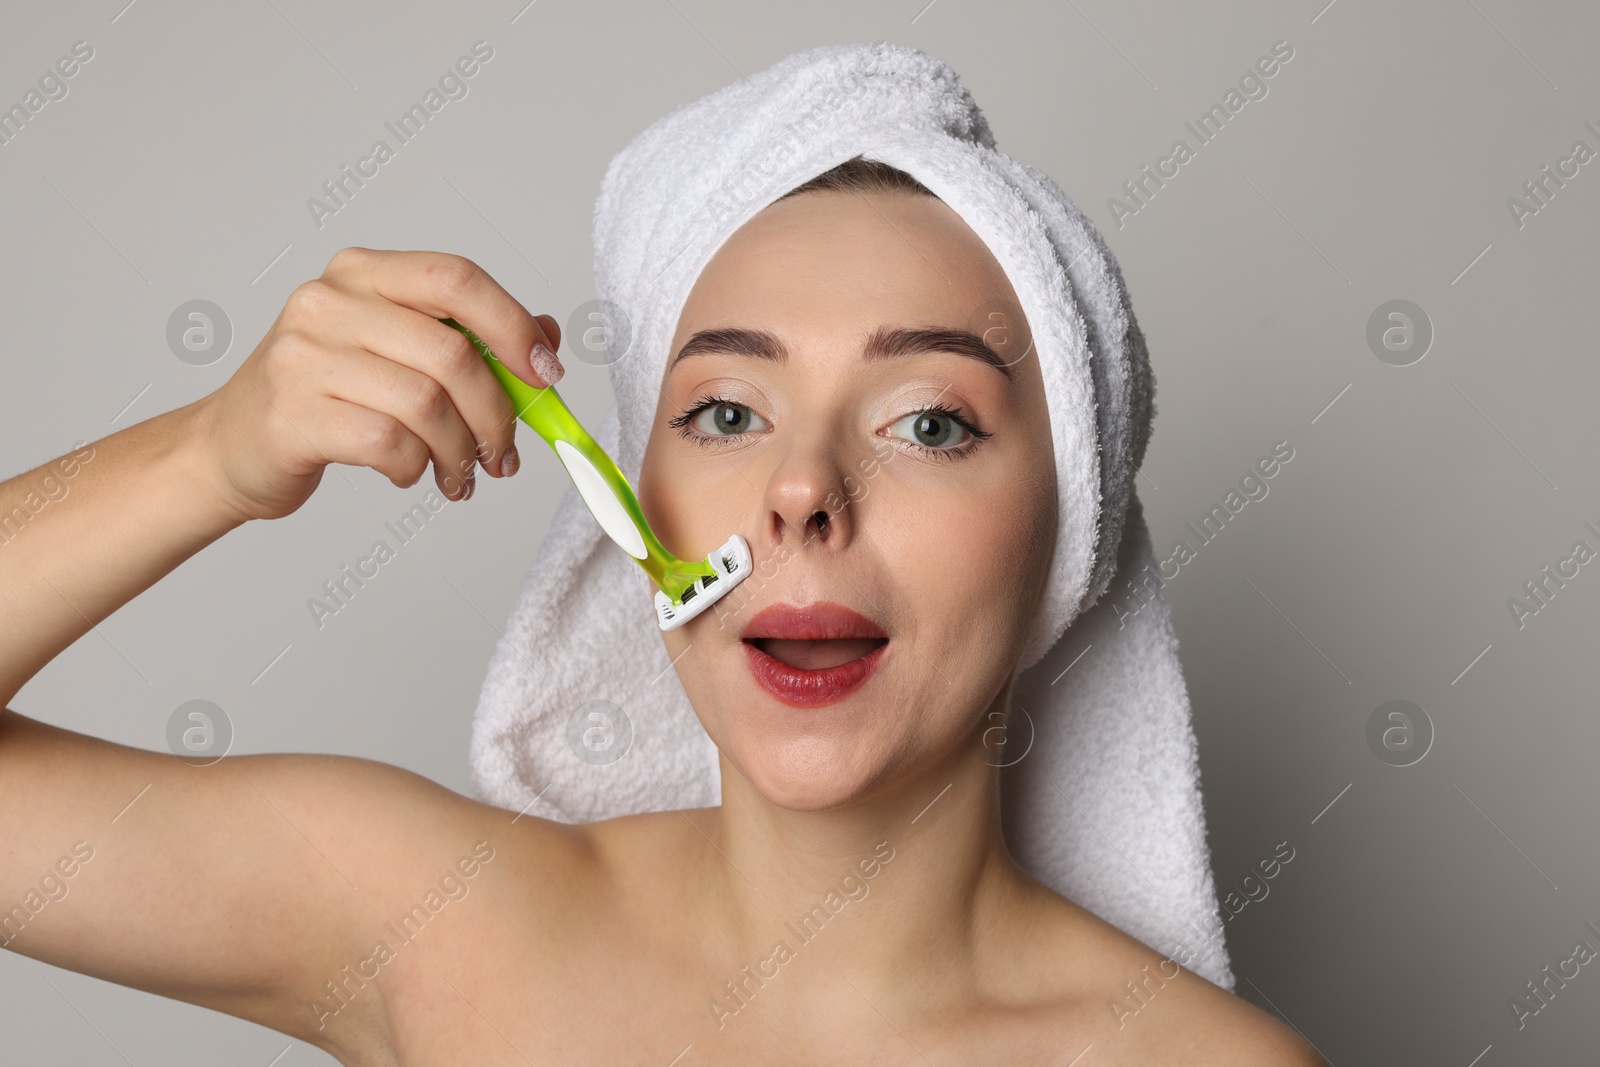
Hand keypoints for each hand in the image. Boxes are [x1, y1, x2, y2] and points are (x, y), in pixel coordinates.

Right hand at [191, 247, 562, 521]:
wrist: (231, 445)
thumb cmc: (323, 397)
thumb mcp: (396, 352)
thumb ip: (468, 338)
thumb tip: (546, 338)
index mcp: (362, 273)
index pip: (456, 279)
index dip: (513, 327)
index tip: (546, 375)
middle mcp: (328, 302)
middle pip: (452, 353)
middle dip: (496, 414)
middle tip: (504, 452)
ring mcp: (303, 356)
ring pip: (426, 404)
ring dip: (460, 451)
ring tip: (460, 473)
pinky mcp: (292, 415)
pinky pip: (389, 444)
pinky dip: (416, 468)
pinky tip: (411, 473)